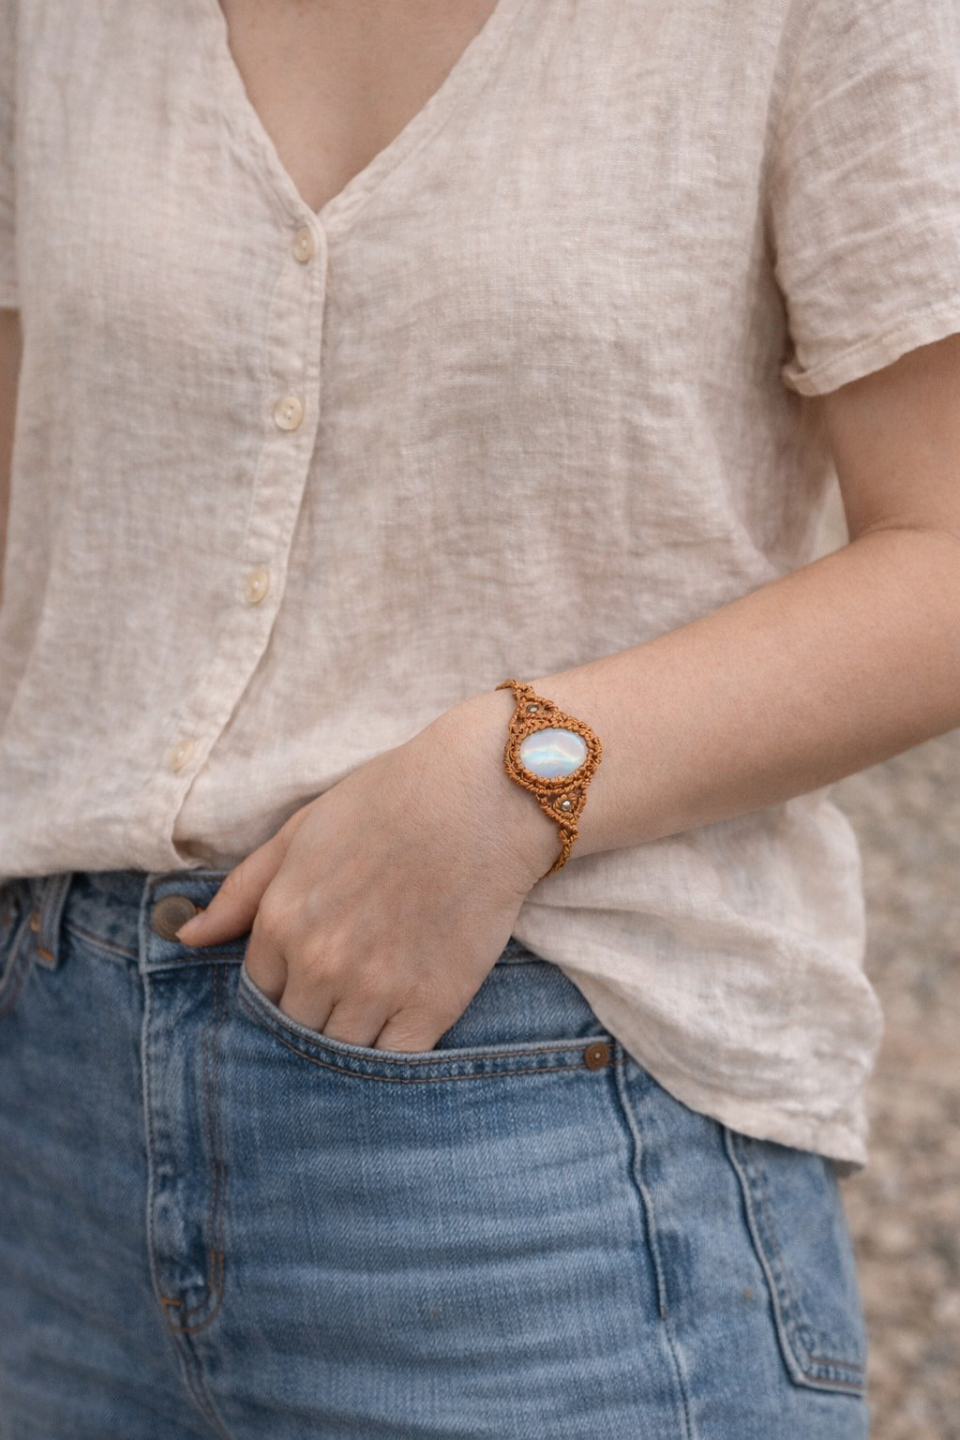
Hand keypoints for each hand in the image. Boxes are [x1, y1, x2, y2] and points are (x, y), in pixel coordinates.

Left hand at [175, 690, 556, 1050]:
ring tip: (374, 1005)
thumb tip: (187, 938)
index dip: (281, 982)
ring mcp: (376, 989)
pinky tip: (403, 1024)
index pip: (258, 990)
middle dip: (312, 1012)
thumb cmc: (390, 800)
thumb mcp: (301, 831)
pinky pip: (394, 1061)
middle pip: (295, 1027)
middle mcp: (320, 963)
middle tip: (344, 988)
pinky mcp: (432, 1005)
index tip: (310, 968)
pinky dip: (392, 1053)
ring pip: (339, 1051)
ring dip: (349, 1036)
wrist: (482, 796)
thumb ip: (242, 891)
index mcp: (281, 920)